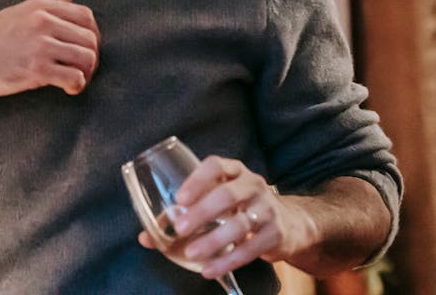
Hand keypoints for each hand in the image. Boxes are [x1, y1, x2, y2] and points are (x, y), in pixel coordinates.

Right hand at [0, 0, 98, 98]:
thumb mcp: (18, 14)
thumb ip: (46, 7)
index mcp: (40, 6)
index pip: (86, 16)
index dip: (93, 34)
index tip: (85, 48)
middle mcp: (43, 22)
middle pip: (90, 39)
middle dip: (92, 57)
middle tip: (83, 69)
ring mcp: (40, 45)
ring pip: (87, 58)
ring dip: (87, 73)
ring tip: (76, 79)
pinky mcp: (37, 69)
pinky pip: (75, 78)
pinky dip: (78, 86)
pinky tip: (69, 89)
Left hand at [137, 156, 314, 279]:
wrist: (290, 223)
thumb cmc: (239, 208)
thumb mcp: (216, 202)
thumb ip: (182, 216)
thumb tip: (145, 238)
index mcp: (234, 171)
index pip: (215, 166)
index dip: (197, 180)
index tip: (180, 199)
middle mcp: (252, 185)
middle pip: (227, 195)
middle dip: (202, 212)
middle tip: (180, 228)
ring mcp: (267, 208)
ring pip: (240, 224)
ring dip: (214, 240)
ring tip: (192, 253)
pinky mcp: (276, 233)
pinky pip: (251, 248)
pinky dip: (229, 260)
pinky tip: (210, 269)